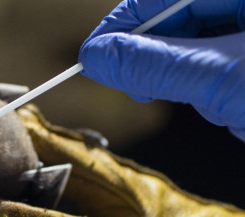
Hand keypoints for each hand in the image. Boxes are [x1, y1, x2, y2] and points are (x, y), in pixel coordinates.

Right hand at [78, 0, 244, 140]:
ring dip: (182, 79)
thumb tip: (97, 56)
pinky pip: (206, 67)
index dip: (118, 26)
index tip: (92, 56)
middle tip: (138, 87)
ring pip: (186, 47)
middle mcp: (238, 8)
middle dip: (152, 58)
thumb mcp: (220, 79)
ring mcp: (243, 32)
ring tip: (206, 98)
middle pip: (170, 22)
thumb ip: (154, 66)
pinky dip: (203, 90)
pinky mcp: (242, 61)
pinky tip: (221, 102)